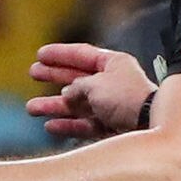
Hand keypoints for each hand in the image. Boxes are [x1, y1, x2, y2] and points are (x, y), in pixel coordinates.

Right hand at [26, 43, 154, 142]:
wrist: (150, 124)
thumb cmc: (125, 97)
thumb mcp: (95, 84)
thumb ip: (76, 87)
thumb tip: (68, 94)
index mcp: (112, 64)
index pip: (82, 55)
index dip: (60, 54)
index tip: (40, 54)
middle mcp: (111, 82)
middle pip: (77, 78)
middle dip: (54, 76)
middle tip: (33, 73)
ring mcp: (111, 105)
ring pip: (77, 104)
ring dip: (54, 106)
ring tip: (31, 109)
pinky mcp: (111, 125)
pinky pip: (85, 124)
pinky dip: (68, 125)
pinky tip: (50, 126)